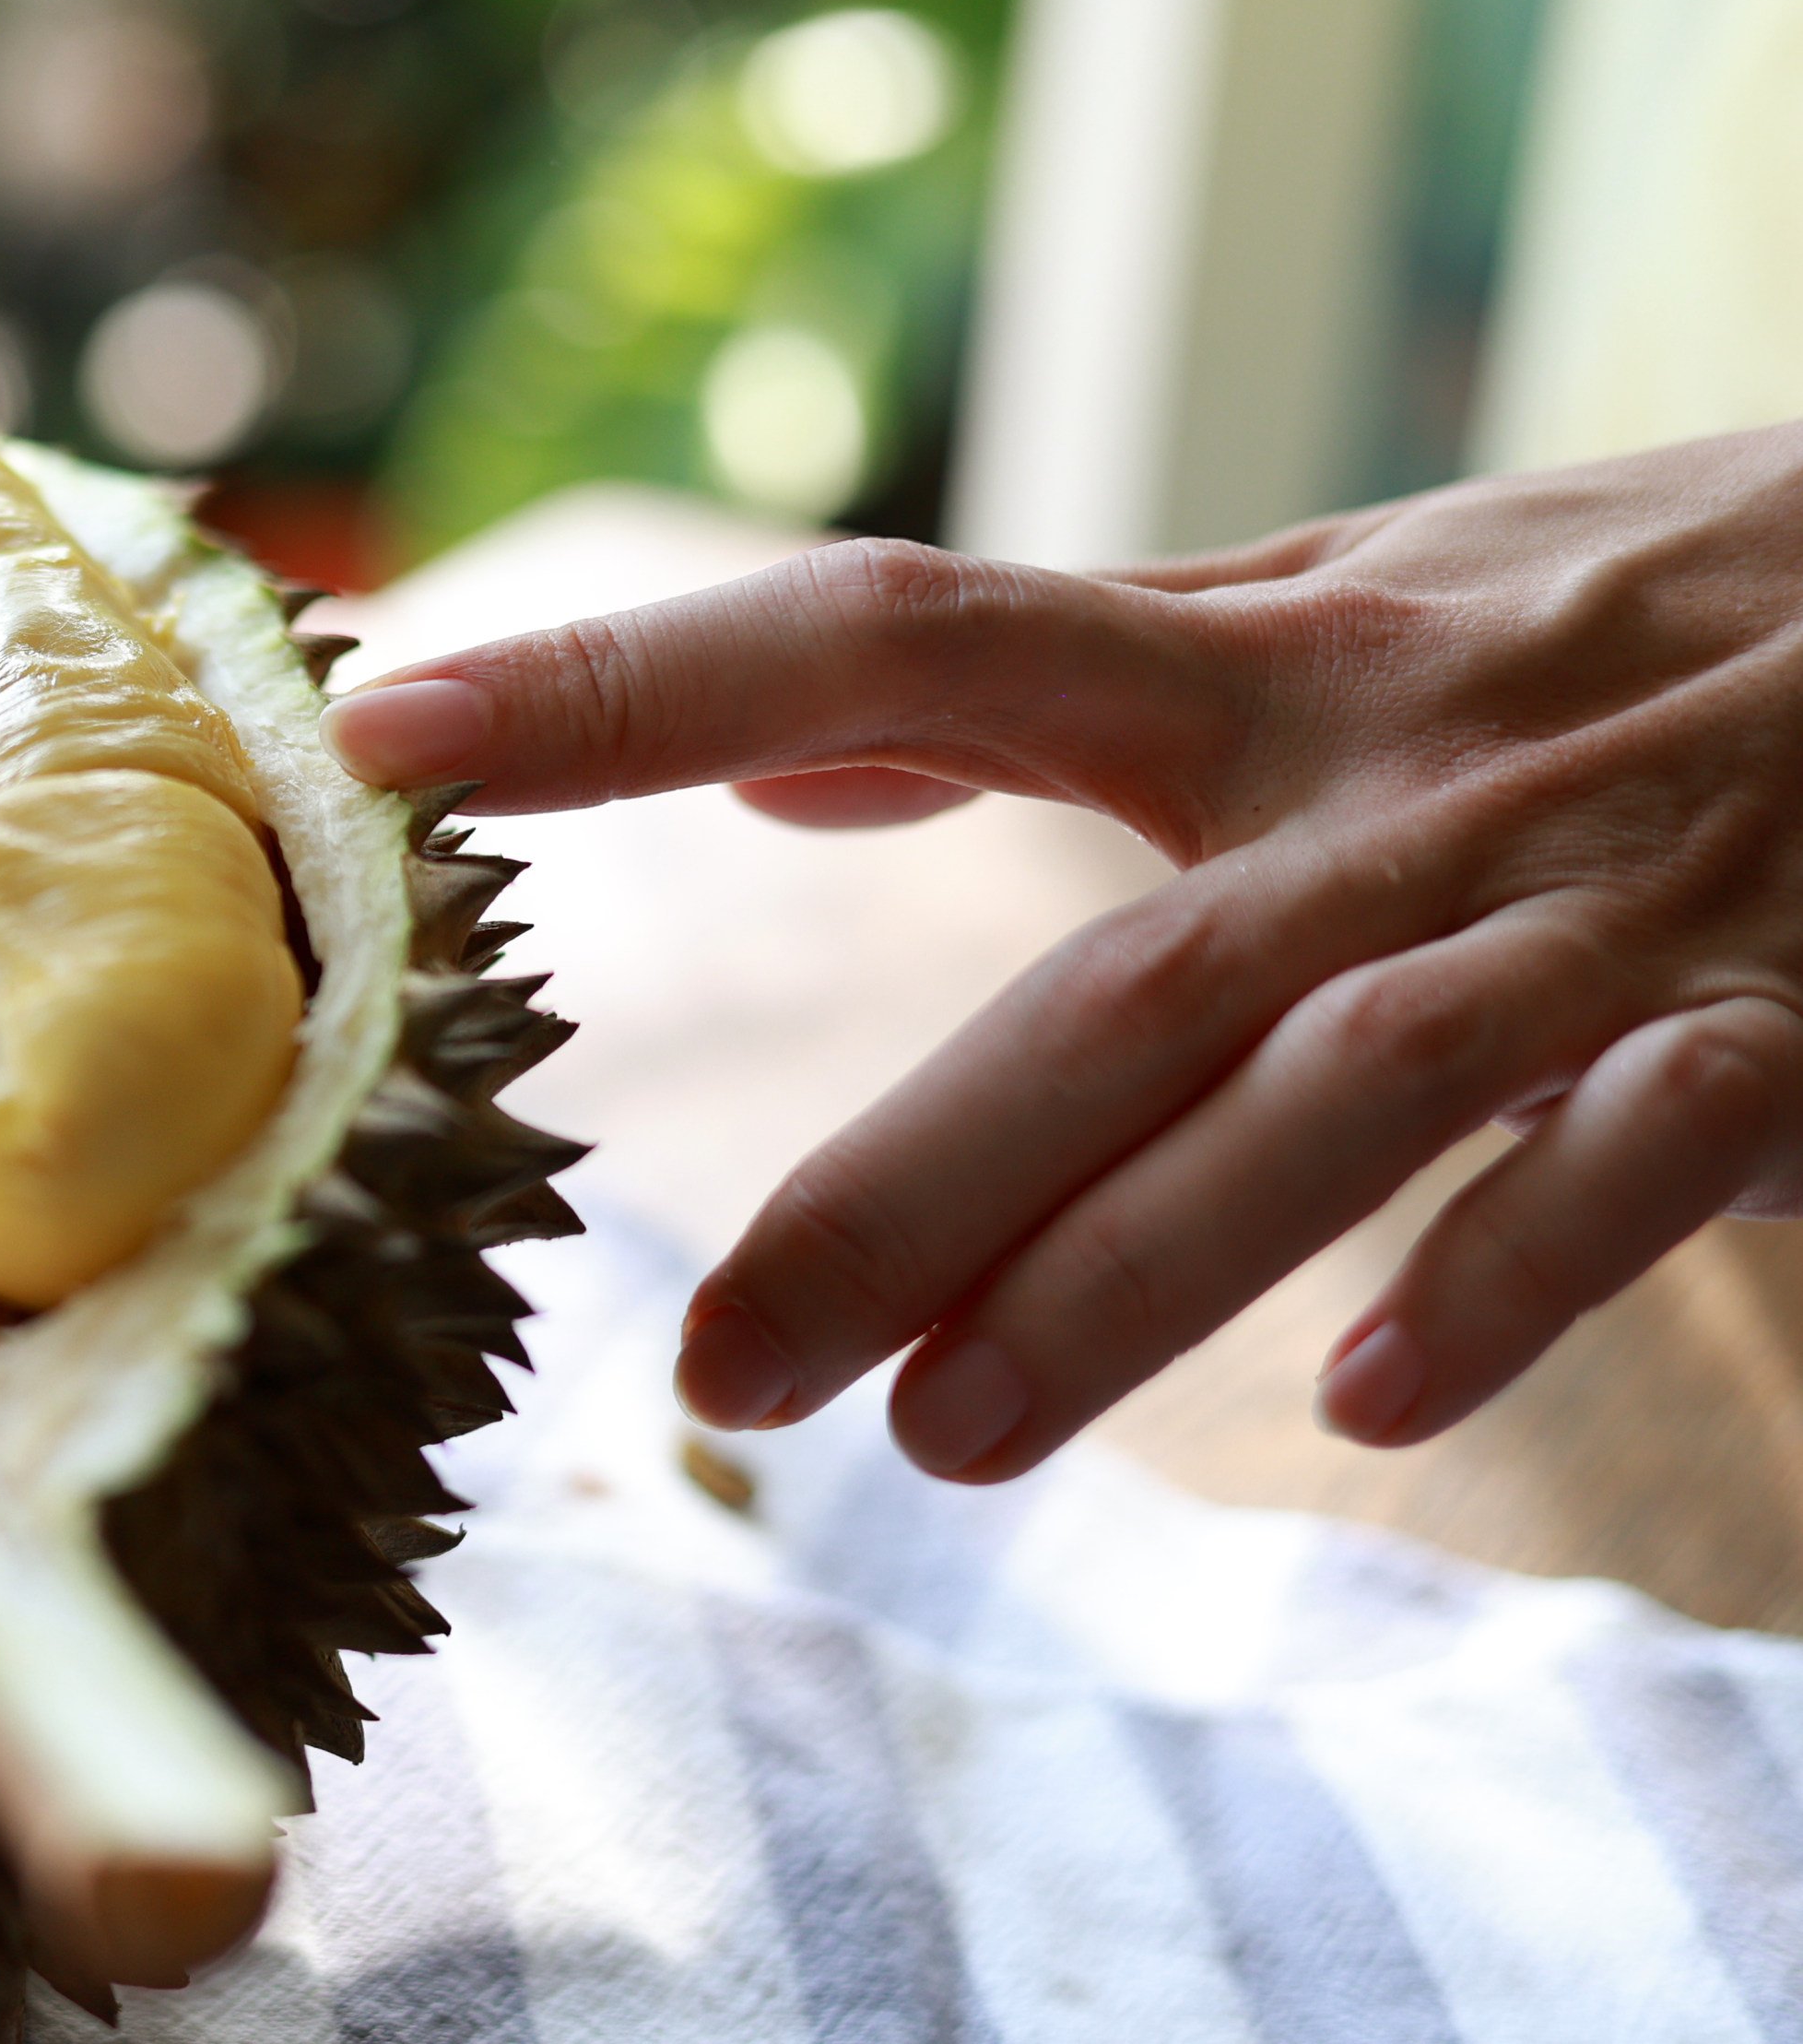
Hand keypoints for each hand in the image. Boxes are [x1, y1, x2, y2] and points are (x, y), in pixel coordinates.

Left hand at [325, 425, 1802, 1474]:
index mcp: (1256, 661)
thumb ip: (1061, 680)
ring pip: (1322, 1092)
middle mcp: (1386, 779)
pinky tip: (1361, 1411)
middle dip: (909, 1175)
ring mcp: (1585, 911)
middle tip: (717, 1368)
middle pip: (1102, 977)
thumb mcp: (1332, 606)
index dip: (635, 679)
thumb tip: (779, 771)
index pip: (890, 635)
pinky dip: (1501, 1273)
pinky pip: (1632, 1159)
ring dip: (1128, 1267)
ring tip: (941, 1436)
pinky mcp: (1782, 1027)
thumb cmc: (1621, 616)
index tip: (381, 726)